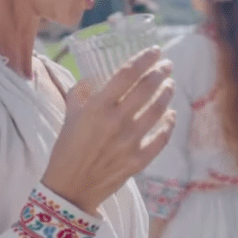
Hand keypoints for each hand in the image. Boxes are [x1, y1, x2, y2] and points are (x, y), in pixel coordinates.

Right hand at [43, 47, 175, 214]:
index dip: (144, 59)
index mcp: (96, 107)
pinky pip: (161, 137)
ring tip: (170, 85)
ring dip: (167, 94)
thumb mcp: (69, 115)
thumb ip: (82, 92)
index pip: (127, 74)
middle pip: (147, 88)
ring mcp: (130, 141)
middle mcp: (116, 121)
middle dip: (161, 72)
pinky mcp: (139, 159)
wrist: (70, 187)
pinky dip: (169, 123)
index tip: (155, 50)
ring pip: (158, 110)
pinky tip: (170, 114)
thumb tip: (95, 77)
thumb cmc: (67, 148)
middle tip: (167, 65)